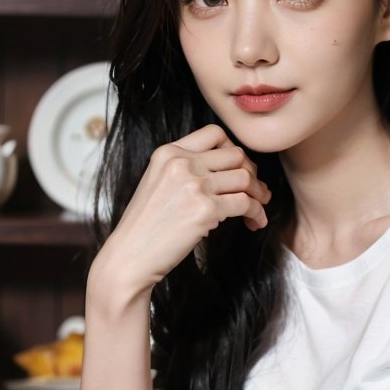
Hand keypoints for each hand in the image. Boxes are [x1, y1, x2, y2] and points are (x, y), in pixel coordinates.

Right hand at [89, 123, 270, 304]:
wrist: (130, 256)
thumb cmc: (145, 227)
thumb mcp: (158, 183)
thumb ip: (185, 170)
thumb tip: (227, 171)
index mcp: (168, 152)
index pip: (214, 134)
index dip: (234, 150)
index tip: (238, 169)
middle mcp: (181, 163)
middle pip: (236, 155)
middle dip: (251, 173)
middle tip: (255, 192)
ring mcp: (194, 185)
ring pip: (245, 178)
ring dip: (258, 194)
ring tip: (258, 208)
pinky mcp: (205, 209)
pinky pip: (245, 204)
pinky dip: (256, 213)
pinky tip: (255, 223)